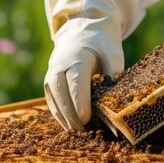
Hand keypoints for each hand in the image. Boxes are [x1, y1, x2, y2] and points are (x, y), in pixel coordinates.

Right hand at [42, 0, 136, 130]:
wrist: (82, 29)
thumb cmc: (101, 43)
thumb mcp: (112, 51)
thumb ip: (113, 69)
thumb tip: (114, 90)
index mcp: (76, 57)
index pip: (76, 81)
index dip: (79, 101)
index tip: (86, 118)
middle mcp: (60, 65)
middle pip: (61, 92)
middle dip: (71, 114)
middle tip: (83, 132)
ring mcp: (52, 73)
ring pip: (54, 98)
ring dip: (64, 117)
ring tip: (78, 133)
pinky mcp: (49, 81)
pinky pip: (51, 100)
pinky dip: (59, 114)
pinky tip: (70, 126)